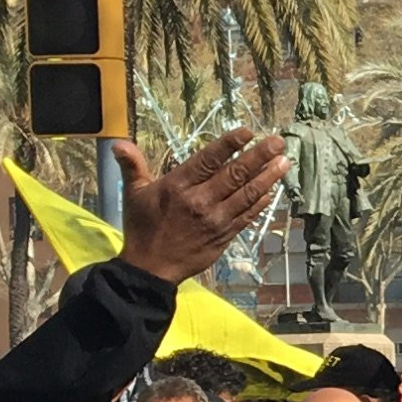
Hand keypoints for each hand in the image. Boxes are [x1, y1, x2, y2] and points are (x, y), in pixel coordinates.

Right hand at [117, 130, 290, 285]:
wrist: (150, 269)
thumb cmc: (142, 228)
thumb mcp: (133, 194)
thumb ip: (132, 165)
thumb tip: (118, 142)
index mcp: (178, 187)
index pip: (208, 160)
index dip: (229, 144)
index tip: (247, 131)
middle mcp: (200, 201)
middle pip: (235, 175)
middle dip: (259, 157)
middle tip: (278, 142)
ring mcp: (216, 220)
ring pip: (247, 195)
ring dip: (268, 177)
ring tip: (284, 162)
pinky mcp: (225, 236)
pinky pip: (248, 216)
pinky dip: (262, 202)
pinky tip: (274, 190)